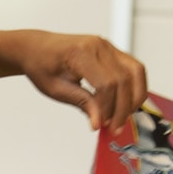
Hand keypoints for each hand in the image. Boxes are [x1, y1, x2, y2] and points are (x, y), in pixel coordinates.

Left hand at [14, 31, 147, 132]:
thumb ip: (81, 103)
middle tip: (115, 127)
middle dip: (123, 107)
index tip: (101, 123)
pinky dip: (134, 87)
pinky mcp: (112, 51)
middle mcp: (98, 46)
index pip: (106, 84)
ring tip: (123, 116)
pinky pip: (132, 68)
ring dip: (135, 97)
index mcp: (81, 53)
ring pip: (136, 71)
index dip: (107, 107)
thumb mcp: (56, 89)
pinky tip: (125, 103)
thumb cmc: (42, 65)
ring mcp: (107, 46)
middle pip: (124, 79)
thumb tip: (98, 122)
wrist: (36, 48)